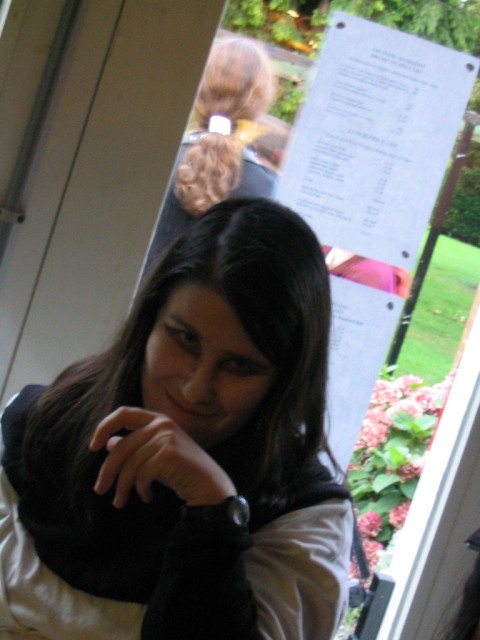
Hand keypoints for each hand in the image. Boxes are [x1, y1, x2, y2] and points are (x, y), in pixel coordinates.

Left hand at [89, 406, 236, 508]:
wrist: (209, 485)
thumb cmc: (181, 470)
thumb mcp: (154, 455)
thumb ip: (134, 446)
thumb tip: (107, 444)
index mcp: (158, 419)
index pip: (124, 413)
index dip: (104, 427)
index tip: (93, 446)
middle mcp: (162, 424)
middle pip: (121, 446)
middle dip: (107, 471)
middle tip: (99, 490)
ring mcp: (166, 437)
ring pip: (129, 464)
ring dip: (122, 487)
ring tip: (120, 502)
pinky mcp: (169, 454)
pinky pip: (141, 474)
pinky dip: (140, 489)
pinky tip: (146, 497)